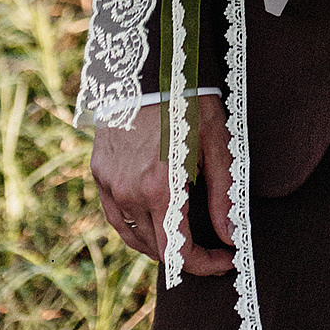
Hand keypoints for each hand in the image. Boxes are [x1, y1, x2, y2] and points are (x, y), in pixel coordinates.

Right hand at [92, 97, 233, 272]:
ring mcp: (109, 184)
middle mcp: (128, 192)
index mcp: (160, 186)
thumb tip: (231, 235)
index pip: (179, 250)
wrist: (149, 64)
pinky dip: (135, 226)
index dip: (205, 264)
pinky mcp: (99, 173)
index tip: (226, 260)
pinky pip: (116, 215)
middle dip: (185, 256)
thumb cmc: (189, 99)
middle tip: (212, 248)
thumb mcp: (216, 141)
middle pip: (155, 249)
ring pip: (133, 236)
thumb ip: (223, 193)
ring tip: (184, 236)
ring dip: (158, 245)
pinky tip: (154, 219)